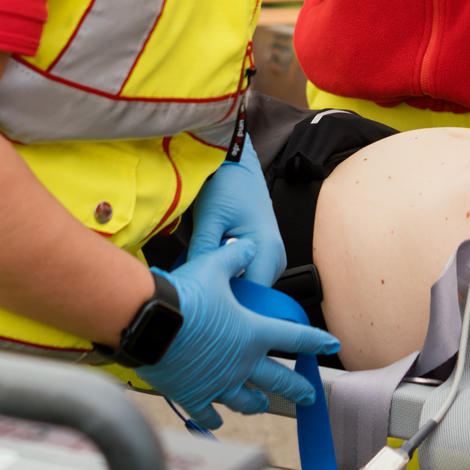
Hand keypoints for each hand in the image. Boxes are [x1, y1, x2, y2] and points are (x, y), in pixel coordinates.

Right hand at [138, 238, 338, 429]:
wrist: (147, 323)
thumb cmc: (182, 296)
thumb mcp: (213, 265)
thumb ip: (234, 256)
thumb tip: (245, 245)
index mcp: (253, 333)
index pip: (296, 338)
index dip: (317, 341)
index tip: (331, 346)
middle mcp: (241, 363)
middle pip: (279, 379)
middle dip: (298, 388)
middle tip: (309, 396)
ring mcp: (218, 383)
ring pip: (246, 400)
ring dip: (258, 403)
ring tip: (265, 405)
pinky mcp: (192, 395)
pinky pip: (207, 413)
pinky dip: (214, 418)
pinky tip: (217, 421)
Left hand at [186, 139, 284, 286]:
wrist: (237, 167)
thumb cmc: (227, 187)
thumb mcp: (209, 220)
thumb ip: (203, 253)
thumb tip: (193, 284)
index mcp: (267, 248)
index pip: (252, 295)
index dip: (228, 302)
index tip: (205, 299)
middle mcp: (276, 255)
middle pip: (252, 293)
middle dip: (226, 294)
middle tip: (200, 284)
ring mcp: (273, 255)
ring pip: (249, 285)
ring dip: (228, 284)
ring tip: (206, 272)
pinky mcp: (264, 254)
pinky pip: (249, 275)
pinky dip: (232, 275)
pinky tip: (214, 265)